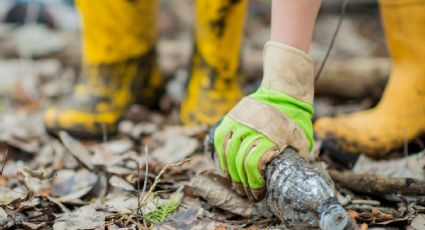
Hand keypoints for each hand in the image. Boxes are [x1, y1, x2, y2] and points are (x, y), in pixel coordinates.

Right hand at [213, 41, 314, 201]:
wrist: (283, 93)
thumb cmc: (295, 121)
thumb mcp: (301, 141)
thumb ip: (296, 159)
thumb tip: (295, 180)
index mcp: (271, 137)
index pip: (254, 165)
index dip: (253, 183)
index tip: (256, 194)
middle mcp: (253, 130)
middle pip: (240, 162)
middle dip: (241, 182)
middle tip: (245, 193)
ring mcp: (240, 122)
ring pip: (228, 152)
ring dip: (230, 172)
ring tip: (235, 183)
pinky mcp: (232, 118)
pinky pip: (221, 140)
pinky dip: (222, 155)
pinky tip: (226, 167)